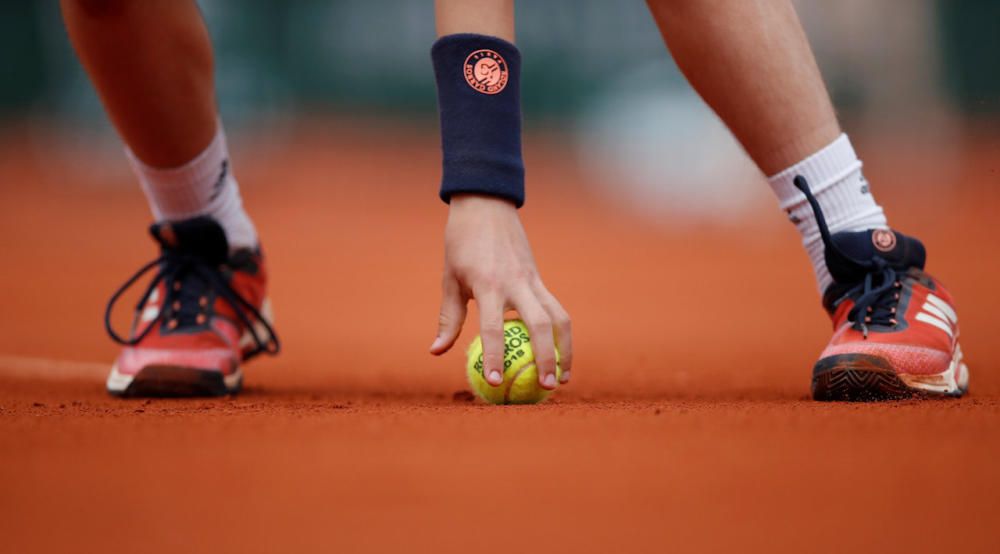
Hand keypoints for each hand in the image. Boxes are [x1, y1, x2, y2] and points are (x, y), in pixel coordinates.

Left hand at [429, 194, 572, 389]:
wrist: (486, 205)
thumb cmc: (461, 243)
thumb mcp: (450, 278)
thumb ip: (449, 317)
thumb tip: (437, 352)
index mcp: (488, 284)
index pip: (494, 328)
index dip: (494, 357)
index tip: (495, 383)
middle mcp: (516, 283)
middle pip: (540, 325)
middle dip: (546, 358)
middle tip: (544, 389)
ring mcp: (533, 279)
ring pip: (559, 318)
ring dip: (565, 349)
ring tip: (562, 379)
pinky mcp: (541, 278)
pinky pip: (557, 309)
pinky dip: (561, 334)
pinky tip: (560, 354)